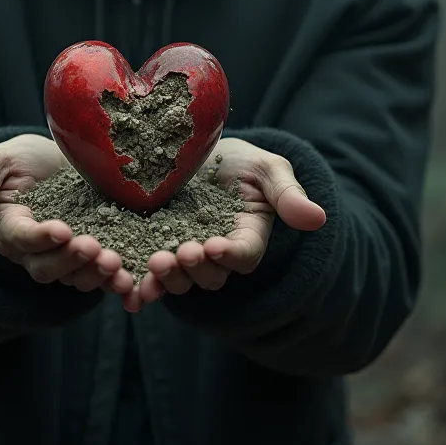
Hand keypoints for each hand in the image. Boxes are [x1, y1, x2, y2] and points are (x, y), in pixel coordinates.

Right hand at [0, 134, 133, 297]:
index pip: (20, 239)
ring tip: (116, 263)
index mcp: (8, 228)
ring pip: (75, 276)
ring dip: (95, 274)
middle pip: (47, 266)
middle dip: (72, 260)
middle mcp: (33, 251)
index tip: (62, 229)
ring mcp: (63, 257)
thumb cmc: (21, 159)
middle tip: (95, 249)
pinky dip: (115, 282)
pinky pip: (101, 275)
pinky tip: (132, 281)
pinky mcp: (91, 255)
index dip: (39, 238)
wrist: (56, 160)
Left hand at [136, 137, 326, 307]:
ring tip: (154, 262)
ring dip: (167, 278)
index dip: (230, 254)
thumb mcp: (269, 169)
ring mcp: (186, 255)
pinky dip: (141, 287)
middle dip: (194, 269)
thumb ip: (288, 194)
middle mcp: (217, 255)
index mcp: (248, 237)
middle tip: (178, 255)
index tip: (214, 245)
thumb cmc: (242, 161)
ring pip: (180, 279)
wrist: (201, 153)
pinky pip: (150, 276)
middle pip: (210, 275)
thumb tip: (318, 218)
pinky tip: (127, 291)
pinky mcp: (155, 249)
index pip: (244, 254)